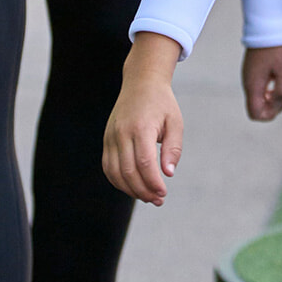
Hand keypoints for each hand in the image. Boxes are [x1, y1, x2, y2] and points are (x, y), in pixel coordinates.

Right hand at [103, 33, 183, 205]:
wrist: (141, 82)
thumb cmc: (162, 103)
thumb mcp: (175, 122)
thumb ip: (173, 148)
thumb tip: (168, 174)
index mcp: (141, 127)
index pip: (144, 163)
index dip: (153, 182)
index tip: (163, 193)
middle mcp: (122, 132)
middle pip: (129, 171)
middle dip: (143, 190)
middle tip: (158, 199)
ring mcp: (111, 136)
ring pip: (115, 172)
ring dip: (130, 189)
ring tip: (147, 196)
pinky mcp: (106, 139)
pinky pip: (108, 166)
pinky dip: (118, 181)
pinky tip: (132, 187)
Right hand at [243, 45, 281, 121]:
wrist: (266, 26)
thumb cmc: (275, 46)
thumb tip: (279, 102)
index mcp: (253, 85)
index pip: (255, 114)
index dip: (269, 114)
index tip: (279, 103)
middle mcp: (248, 83)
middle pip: (256, 107)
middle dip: (272, 106)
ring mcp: (249, 76)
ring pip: (258, 97)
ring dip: (271, 97)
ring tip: (281, 83)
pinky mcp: (253, 71)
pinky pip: (259, 87)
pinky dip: (268, 88)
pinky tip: (277, 78)